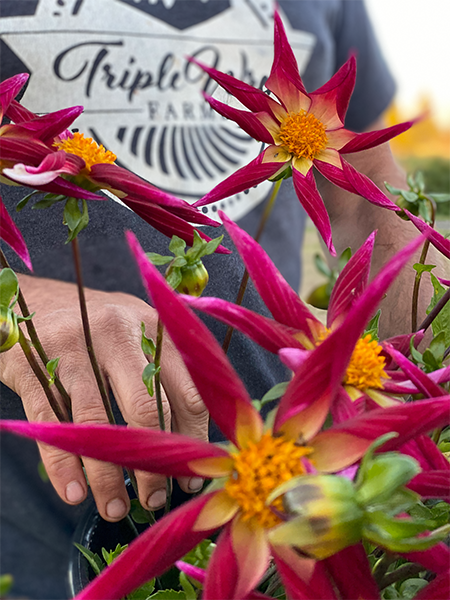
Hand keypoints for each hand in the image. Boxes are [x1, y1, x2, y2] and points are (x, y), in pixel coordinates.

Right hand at [0, 275, 208, 519]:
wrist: (34, 305)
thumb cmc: (98, 330)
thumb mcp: (138, 335)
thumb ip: (166, 373)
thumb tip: (192, 441)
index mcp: (153, 327)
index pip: (187, 391)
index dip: (193, 439)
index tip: (191, 473)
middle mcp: (117, 333)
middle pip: (147, 408)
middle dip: (155, 465)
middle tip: (156, 499)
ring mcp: (73, 350)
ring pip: (98, 424)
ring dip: (109, 477)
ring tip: (116, 510)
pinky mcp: (34, 368)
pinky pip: (53, 426)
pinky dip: (65, 466)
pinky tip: (75, 494)